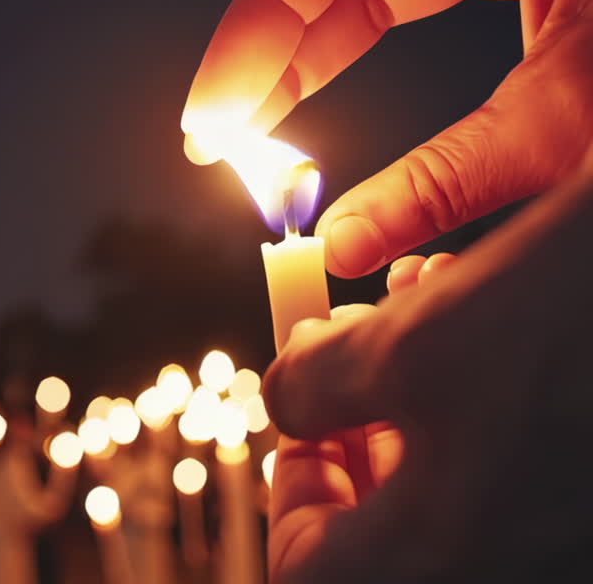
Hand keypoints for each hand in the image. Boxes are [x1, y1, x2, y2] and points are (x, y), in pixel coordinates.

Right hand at [181, 0, 592, 276]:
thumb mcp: (579, 117)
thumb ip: (445, 179)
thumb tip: (341, 243)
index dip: (256, 17)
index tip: (218, 112)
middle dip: (275, 43)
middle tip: (223, 138)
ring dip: (312, 50)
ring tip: (257, 130)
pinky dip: (367, 44)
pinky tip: (328, 100)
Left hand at [264, 173, 592, 582]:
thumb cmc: (576, 325)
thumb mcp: (417, 344)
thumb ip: (317, 386)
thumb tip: (287, 397)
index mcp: (443, 559)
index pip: (309, 567)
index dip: (292, 490)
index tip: (299, 418)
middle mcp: (503, 566)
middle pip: (385, 526)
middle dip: (360, 420)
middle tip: (352, 342)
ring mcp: (555, 540)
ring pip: (454, 485)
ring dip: (419, 393)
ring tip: (418, 293)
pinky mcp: (582, 508)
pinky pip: (515, 472)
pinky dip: (485, 400)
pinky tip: (487, 309)